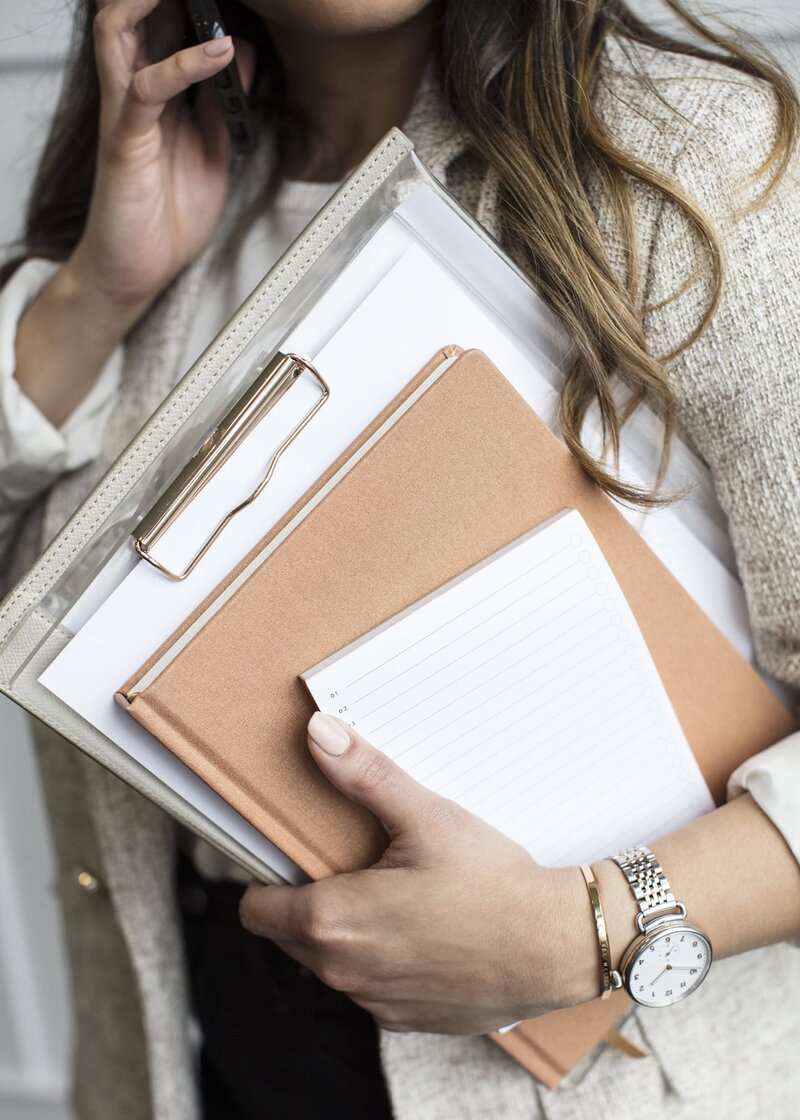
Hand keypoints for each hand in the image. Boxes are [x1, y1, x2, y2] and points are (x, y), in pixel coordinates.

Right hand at [73, 0, 255, 312]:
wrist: (139, 269)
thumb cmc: (168, 214)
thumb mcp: (214, 149)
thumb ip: (224, 103)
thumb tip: (243, 55)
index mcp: (154, 90)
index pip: (159, 20)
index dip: (187, 2)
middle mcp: (133, 91)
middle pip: (132, 12)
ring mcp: (125, 113)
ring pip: (118, 30)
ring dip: (152, 1)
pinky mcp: (125, 141)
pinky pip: (147, 88)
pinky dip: (185, 64)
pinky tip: (220, 52)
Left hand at [240, 714, 597, 1033]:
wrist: (556, 946)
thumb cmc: (492, 883)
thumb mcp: (426, 817)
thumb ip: (363, 776)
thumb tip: (318, 734)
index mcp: (334, 921)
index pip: (254, 911)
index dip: (267, 880)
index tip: (295, 858)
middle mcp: (343, 973)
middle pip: (290, 937)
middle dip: (307, 903)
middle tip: (353, 865)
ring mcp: (376, 1003)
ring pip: (332, 964)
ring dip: (347, 934)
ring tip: (393, 894)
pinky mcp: (407, 1020)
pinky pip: (372, 988)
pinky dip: (383, 962)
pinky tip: (423, 931)